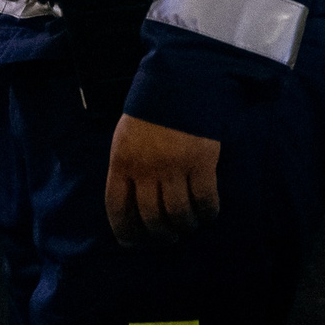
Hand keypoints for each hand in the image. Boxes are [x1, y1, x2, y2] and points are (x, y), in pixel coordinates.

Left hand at [105, 114, 220, 246]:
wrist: (179, 81)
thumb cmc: (150, 110)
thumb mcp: (126, 136)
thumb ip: (127, 166)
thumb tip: (131, 201)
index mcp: (121, 160)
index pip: (117, 206)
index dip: (125, 230)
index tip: (132, 243)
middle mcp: (145, 168)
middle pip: (150, 217)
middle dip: (159, 235)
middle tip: (167, 238)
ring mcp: (174, 167)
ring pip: (177, 214)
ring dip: (184, 227)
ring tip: (188, 227)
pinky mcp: (201, 163)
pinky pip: (204, 200)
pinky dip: (207, 213)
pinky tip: (207, 214)